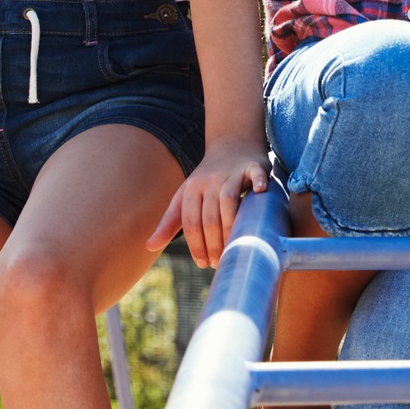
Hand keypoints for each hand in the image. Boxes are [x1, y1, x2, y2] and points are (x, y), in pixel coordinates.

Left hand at [147, 137, 269, 267]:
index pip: (190, 222)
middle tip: (220, 262)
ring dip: (231, 226)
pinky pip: (256, 174)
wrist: (232, 144)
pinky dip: (259, 182)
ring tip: (235, 246)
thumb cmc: (207, 179)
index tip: (203, 264)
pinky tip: (260, 193)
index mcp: (191, 189)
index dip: (196, 245)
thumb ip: (170, 222)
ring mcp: (232, 172)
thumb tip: (149, 247)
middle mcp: (210, 180)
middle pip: (209, 216)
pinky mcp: (254, 166)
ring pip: (228, 200)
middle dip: (214, 243)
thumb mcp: (186, 197)